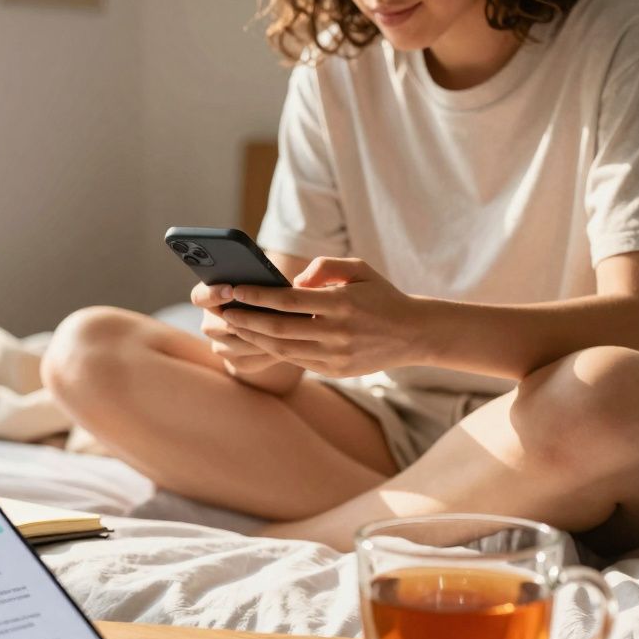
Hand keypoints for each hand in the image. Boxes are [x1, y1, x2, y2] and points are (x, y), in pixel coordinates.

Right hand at [191, 281, 279, 373]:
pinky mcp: (235, 363)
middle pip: (214, 326)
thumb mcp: (263, 282)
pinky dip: (267, 354)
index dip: (212, 294)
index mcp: (210, 297)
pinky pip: (248, 361)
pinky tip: (286, 345)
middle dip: (242, 321)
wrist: (276, 320)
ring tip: (283, 330)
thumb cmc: (270, 292)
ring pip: (233, 346)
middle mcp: (210, 323)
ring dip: (258, 338)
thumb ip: (260, 280)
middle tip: (265, 315)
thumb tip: (274, 282)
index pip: (199, 297)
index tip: (231, 290)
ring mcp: (220, 346)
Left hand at [222, 258, 429, 377]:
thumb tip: (293, 282)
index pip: (288, 300)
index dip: (257, 296)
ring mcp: (335, 356)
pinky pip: (296, 360)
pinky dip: (274, 350)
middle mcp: (337, 333)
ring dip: (255, 338)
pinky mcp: (335, 371)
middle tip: (225, 311)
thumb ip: (325, 267)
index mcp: (341, 304)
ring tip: (236, 326)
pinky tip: (259, 340)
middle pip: (279, 329)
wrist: (413, 334)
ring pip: (283, 349)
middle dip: (247, 320)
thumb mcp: (359, 269)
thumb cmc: (381, 296)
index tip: (235, 289)